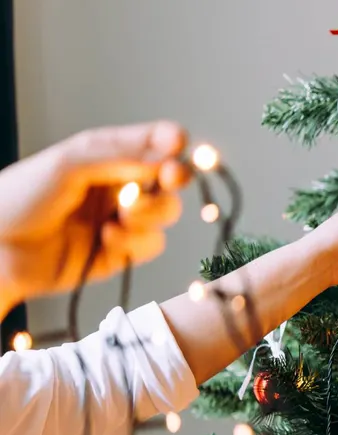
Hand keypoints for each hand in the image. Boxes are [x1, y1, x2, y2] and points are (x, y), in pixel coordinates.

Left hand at [0, 121, 190, 315]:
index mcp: (107, 154)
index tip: (179, 145)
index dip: (173, 141)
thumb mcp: (68, 164)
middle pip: (170, 178)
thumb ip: (120, 157)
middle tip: (169, 179)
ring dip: (150, 213)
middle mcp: (120, 183)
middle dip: (173, 178)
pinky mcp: (123, 252)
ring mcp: (123, 218)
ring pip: (166, 212)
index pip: (154, 141)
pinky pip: (152, 244)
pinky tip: (106, 239)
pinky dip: (135, 241)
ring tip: (122, 216)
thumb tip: (167, 157)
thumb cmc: (20, 199)